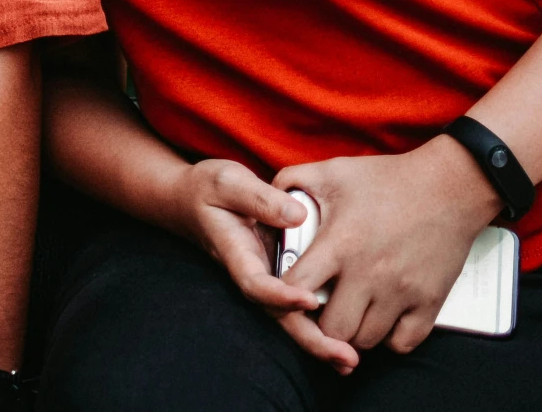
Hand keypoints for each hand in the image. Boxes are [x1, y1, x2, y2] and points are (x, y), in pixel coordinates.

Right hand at [149, 157, 358, 372]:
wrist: (190, 199)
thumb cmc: (209, 188)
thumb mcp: (229, 182)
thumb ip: (260, 197)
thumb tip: (298, 214)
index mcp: (236, 254)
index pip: (256, 284)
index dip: (281, 296)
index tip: (308, 300)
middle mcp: (252, 273)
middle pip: (278, 316)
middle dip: (310, 340)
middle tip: (345, 356)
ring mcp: (266, 277)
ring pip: (290, 318)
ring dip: (319, 341)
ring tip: (351, 359)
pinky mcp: (279, 274)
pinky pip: (298, 304)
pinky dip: (321, 322)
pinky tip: (350, 335)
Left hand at [275, 139, 503, 354]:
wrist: (450, 186)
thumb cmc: (388, 178)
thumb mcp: (334, 171)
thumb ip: (292, 182)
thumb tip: (268, 201)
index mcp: (340, 243)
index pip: (295, 290)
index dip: (285, 296)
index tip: (290, 290)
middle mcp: (369, 274)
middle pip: (332, 329)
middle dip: (321, 323)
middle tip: (323, 309)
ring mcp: (401, 292)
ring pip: (365, 340)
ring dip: (354, 332)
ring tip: (352, 311)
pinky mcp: (430, 303)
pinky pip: (402, 344)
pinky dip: (389, 339)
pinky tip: (382, 319)